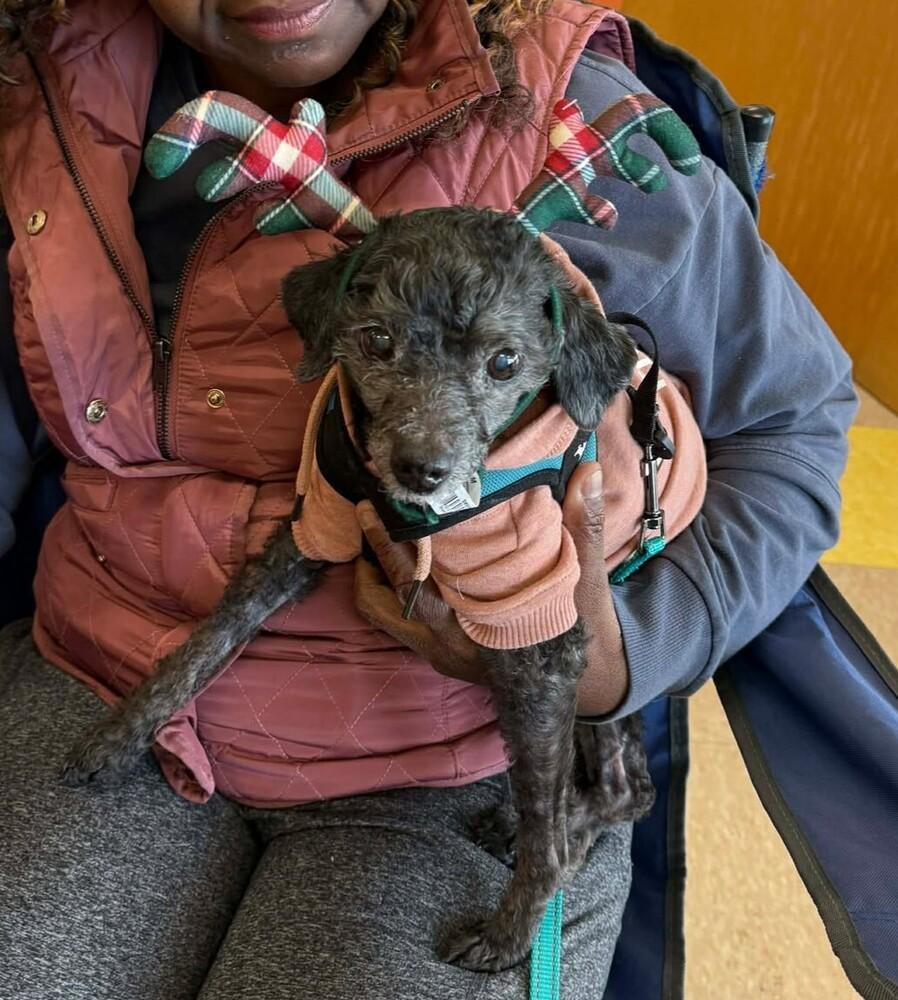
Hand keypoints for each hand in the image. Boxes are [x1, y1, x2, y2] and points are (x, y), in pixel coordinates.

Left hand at [352, 464, 629, 713]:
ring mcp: (437, 652)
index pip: (416, 581)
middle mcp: (447, 643)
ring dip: (375, 575)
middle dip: (372, 553)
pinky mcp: (436, 654)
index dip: (390, 541)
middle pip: (385, 598)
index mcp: (476, 625)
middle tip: (370, 510)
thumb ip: (582, 527)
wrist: (581, 684)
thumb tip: (586, 472)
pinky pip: (394, 621)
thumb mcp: (585, 583)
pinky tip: (402, 560)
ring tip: (379, 535)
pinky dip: (390, 590)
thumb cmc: (579, 629)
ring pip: (382, 614)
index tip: (375, 503)